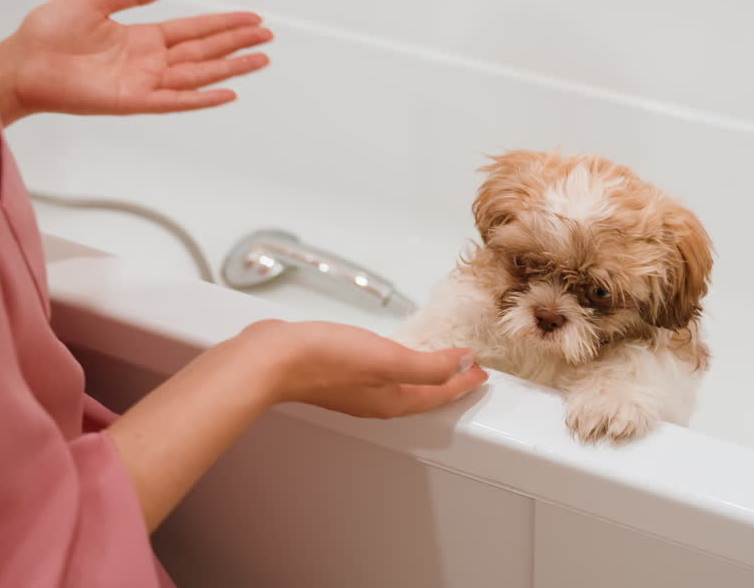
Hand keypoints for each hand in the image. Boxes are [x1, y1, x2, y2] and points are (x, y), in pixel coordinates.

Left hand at [0, 0, 271, 124]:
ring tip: (261, 60)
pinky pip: (176, 100)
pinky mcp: (134, 101)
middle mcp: (149, 62)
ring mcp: (145, 83)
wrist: (21, 64)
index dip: (223, 24)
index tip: (251, 19)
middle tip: (268, 38)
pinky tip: (228, 92)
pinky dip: (202, 98)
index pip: (194, 31)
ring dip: (231, 68)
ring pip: (199, 74)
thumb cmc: (47, 34)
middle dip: (237, 43)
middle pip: (205, 52)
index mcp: (142, 38)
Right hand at [236, 320, 488, 417]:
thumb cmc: (325, 361)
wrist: (272, 359)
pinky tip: (390, 351)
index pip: (439, 393)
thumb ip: (429, 365)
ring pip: (402, 383)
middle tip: (466, 367)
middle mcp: (377, 399)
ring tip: (437, 360)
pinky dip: (396, 363)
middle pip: (423, 393)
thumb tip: (462, 363)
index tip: (482, 371)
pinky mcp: (339, 372)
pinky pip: (380, 371)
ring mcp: (356, 388)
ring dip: (423, 372)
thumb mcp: (388, 359)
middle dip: (447, 380)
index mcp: (393, 400)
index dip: (464, 381)